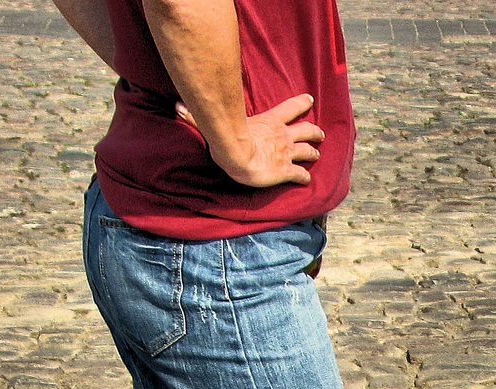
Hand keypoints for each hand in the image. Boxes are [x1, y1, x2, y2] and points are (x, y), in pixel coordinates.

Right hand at [200, 93, 323, 187]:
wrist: (238, 157)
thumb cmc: (228, 138)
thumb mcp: (216, 122)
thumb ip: (196, 115)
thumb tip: (175, 106)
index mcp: (270, 122)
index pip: (290, 107)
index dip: (302, 103)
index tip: (310, 99)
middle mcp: (283, 136)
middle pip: (306, 130)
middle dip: (314, 132)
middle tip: (320, 134)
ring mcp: (286, 154)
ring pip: (307, 151)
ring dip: (313, 153)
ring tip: (316, 155)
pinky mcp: (286, 171)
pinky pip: (300, 175)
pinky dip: (304, 178)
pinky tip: (305, 181)